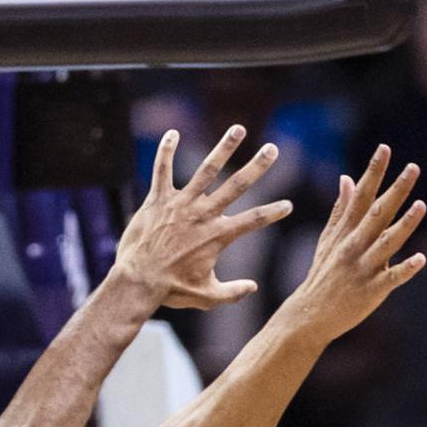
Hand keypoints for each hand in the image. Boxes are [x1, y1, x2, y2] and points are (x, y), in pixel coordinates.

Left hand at [114, 126, 291, 309]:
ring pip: (206, 170)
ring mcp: (181, 204)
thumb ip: (232, 292)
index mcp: (218, 236)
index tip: (288, 204)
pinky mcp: (158, 200)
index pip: (253, 221)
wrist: (138, 281)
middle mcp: (203, 215)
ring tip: (238, 129)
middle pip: (236, 186)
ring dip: (223, 148)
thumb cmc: (172, 290)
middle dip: (256, 167)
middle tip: (272, 150)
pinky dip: (167, 152)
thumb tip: (252, 287)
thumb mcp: (207, 296)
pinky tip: (172, 134)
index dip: (272, 213)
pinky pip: (163, 171)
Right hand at [288, 145, 425, 340]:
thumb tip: (347, 179)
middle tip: (413, 168)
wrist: (310, 314)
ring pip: (387, 243)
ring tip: (421, 205)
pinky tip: (421, 259)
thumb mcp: (328, 239)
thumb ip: (341, 210)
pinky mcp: (372, 290)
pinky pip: (392, 279)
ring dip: (404, 224)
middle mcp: (354, 246)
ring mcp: (363, 268)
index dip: (373, 172)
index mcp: (345, 231)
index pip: (361, 195)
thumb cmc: (322, 275)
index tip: (385, 149)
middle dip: (395, 190)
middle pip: (377, 213)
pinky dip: (406, 269)